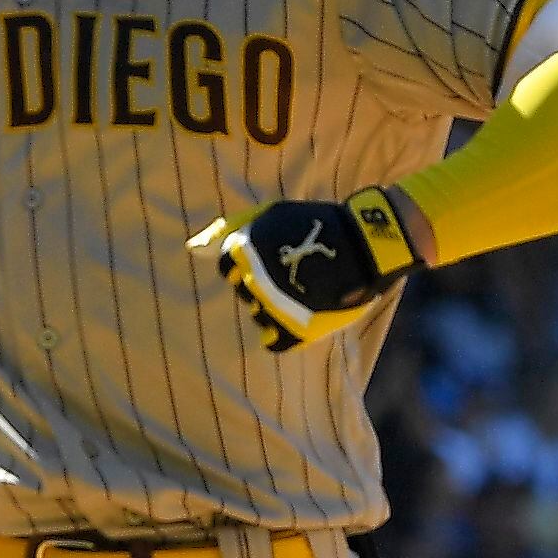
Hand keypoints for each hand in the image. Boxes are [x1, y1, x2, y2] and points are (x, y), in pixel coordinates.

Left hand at [191, 187, 428, 353]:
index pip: (228, 268)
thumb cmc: (314, 225)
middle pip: (244, 290)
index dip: (247, 263)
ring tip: (301, 291)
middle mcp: (255, 281)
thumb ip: (228, 229)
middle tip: (290, 272)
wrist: (366, 244)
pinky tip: (292, 321)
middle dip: (261, 283)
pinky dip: (278, 334)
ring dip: (273, 306)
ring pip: (258, 315)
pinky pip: (273, 343)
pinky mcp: (297, 329)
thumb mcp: (270, 214)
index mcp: (245, 252)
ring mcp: (275, 307)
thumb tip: (191, 249)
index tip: (271, 257)